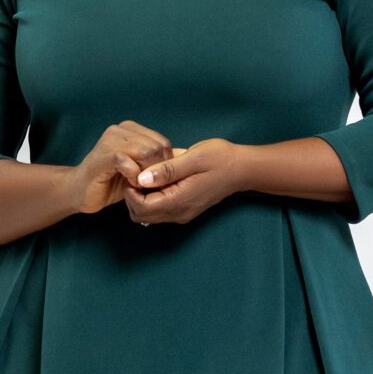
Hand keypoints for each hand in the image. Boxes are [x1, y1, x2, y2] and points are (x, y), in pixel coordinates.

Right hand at [71, 121, 174, 216]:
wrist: (81, 191)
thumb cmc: (113, 181)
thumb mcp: (140, 169)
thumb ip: (158, 161)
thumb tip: (185, 157)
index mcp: (131, 129)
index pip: (163, 143)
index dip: (165, 165)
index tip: (156, 180)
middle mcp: (121, 129)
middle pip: (157, 147)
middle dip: (157, 170)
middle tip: (147, 184)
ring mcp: (111, 140)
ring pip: (146, 152)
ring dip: (146, 174)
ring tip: (137, 184)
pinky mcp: (104, 155)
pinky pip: (129, 162)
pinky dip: (134, 177)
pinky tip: (129, 184)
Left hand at [123, 138, 245, 226]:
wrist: (241, 168)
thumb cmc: (219, 159)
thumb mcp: (193, 158)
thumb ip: (166, 169)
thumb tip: (141, 179)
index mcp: (179, 201)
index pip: (141, 208)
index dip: (131, 191)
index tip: (134, 171)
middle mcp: (178, 213)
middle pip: (140, 215)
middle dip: (132, 196)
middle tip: (138, 173)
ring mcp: (181, 214)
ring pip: (147, 215)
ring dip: (140, 197)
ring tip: (148, 174)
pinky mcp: (183, 210)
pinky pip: (158, 210)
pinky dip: (150, 198)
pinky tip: (157, 179)